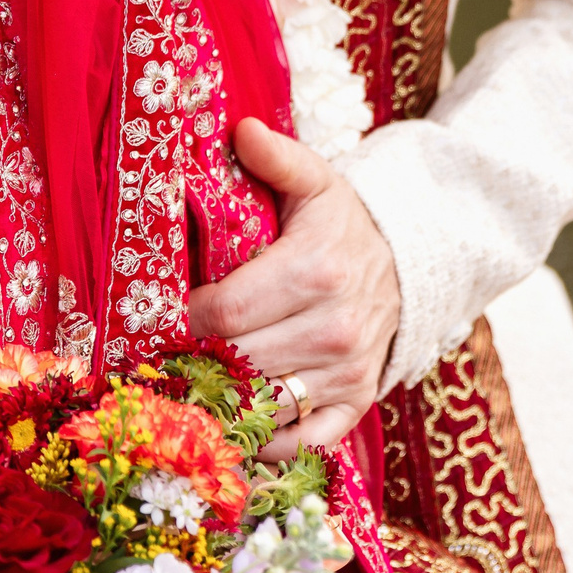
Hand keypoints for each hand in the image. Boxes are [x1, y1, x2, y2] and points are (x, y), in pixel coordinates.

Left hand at [187, 118, 400, 457]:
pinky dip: (264, 441)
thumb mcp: (316, 182)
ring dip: (219, 402)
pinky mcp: (354, 404)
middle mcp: (333, 329)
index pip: (226, 313)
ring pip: (262, 406)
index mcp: (315, 271)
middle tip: (162, 351)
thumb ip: (276, 158)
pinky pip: (301, 443)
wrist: (409, 265)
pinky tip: (236, 419)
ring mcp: (345, 373)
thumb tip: (240, 130)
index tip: (162, 311)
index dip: (184, 317)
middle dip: (192, 359)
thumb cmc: (343, 225)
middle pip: (236, 363)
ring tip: (188, 384)